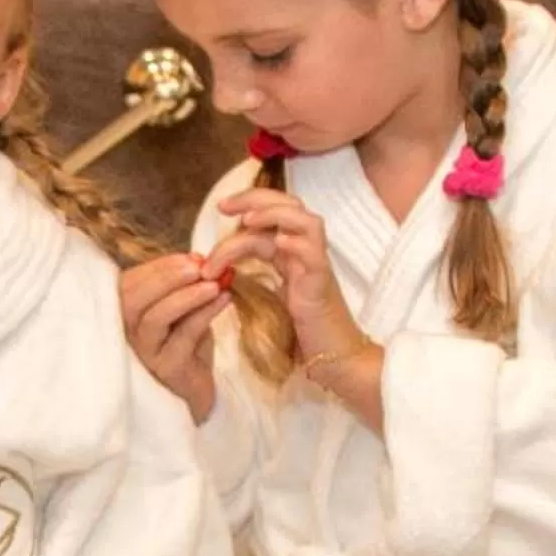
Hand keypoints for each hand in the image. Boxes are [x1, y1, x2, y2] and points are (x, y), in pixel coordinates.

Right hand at [119, 253, 229, 421]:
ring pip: (155, 319)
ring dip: (185, 296)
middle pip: (134, 299)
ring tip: (213, 283)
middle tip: (198, 265)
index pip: (130, 283)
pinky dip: (204, 313)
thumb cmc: (187, 346)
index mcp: (127, 314)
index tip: (194, 256)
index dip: (160, 266)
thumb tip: (202, 258)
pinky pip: (184, 337)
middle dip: (165, 276)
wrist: (197, 389)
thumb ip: (187, 286)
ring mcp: (145, 353)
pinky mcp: (167, 369)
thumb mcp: (184, 310)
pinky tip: (224, 299)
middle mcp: (128, 334)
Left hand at [209, 189, 383, 427]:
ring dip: (273, 215)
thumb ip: (256, 270)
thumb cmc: (305, 330)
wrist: (336, 356)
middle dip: (254, 199)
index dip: (248, 202)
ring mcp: (317, 265)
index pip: (274, 212)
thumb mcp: (274, 292)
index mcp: (293, 251)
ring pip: (304, 221)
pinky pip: (314, 253)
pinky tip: (278, 243)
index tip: (220, 207)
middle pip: (289, 205)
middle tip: (224, 207)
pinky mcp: (322, 284)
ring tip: (246, 222)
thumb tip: (221, 261)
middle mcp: (307, 251)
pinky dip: (296, 242)